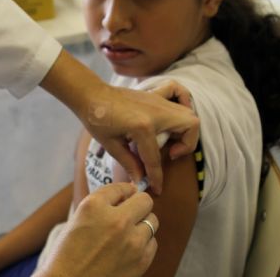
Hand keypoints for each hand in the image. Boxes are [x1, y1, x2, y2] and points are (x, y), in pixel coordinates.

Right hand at [34, 183, 157, 276]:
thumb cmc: (68, 251)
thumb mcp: (78, 217)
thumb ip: (101, 203)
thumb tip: (127, 193)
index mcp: (94, 206)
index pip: (122, 187)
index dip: (122, 192)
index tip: (122, 198)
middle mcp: (115, 220)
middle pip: (145, 200)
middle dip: (137, 205)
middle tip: (129, 213)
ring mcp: (131, 241)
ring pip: (152, 221)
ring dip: (141, 224)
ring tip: (126, 233)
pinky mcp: (141, 260)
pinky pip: (153, 242)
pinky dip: (143, 243)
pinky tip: (128, 248)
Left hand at [81, 82, 197, 193]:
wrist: (89, 94)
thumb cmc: (96, 119)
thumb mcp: (110, 145)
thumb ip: (129, 163)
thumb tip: (140, 179)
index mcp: (142, 127)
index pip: (156, 158)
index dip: (156, 177)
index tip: (157, 188)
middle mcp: (156, 112)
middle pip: (190, 126)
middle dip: (186, 145)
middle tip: (169, 153)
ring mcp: (157, 100)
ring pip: (188, 113)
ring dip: (185, 129)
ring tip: (169, 139)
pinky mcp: (154, 94)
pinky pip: (178, 92)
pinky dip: (182, 102)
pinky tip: (171, 116)